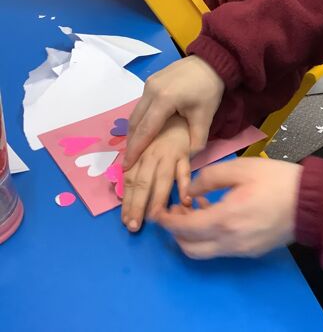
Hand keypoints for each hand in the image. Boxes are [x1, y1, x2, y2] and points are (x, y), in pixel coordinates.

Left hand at [122, 115, 190, 231]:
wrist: (180, 109)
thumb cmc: (160, 128)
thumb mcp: (144, 142)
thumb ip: (136, 162)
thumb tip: (125, 186)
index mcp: (140, 155)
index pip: (130, 181)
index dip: (127, 201)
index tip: (124, 220)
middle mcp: (151, 156)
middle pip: (142, 183)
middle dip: (137, 206)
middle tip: (133, 226)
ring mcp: (169, 155)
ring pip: (161, 180)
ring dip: (157, 200)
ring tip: (153, 219)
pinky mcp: (186, 153)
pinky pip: (185, 170)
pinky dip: (185, 184)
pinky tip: (185, 200)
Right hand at [124, 56, 224, 169]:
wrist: (211, 62)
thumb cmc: (209, 89)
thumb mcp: (205, 117)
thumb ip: (196, 141)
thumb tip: (188, 159)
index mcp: (164, 99)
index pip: (145, 130)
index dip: (136, 149)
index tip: (127, 165)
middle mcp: (151, 90)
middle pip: (135, 122)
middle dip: (131, 142)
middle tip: (128, 161)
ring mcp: (148, 84)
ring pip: (136, 113)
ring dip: (134, 131)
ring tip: (134, 148)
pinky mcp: (150, 81)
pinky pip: (141, 104)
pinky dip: (140, 119)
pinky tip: (143, 129)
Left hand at [156, 157, 302, 257]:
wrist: (310, 201)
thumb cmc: (275, 180)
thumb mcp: (240, 169)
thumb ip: (209, 177)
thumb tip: (189, 189)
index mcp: (225, 220)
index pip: (184, 228)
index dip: (167, 221)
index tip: (158, 211)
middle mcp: (230, 241)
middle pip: (190, 248)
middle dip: (176, 232)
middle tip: (174, 210)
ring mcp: (241, 250)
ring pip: (205, 251)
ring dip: (193, 234)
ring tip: (195, 207)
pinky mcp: (251, 251)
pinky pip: (221, 248)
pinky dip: (209, 236)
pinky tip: (215, 213)